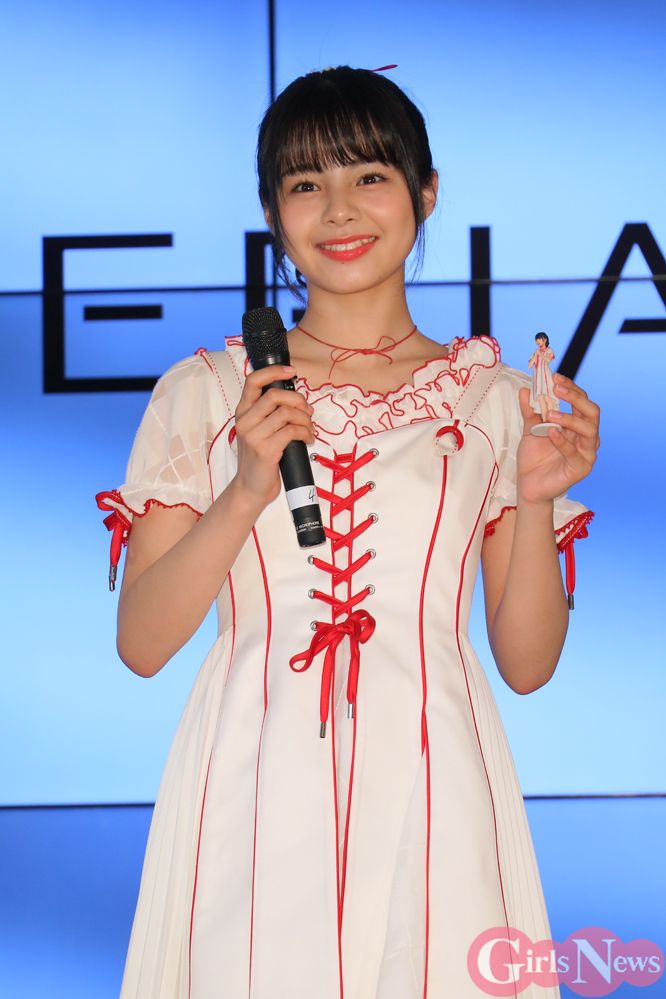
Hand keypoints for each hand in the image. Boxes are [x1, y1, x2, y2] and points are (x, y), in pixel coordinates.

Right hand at [232, 365, 315, 511]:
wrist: (251, 488)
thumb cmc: (259, 459)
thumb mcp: (258, 432)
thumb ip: (269, 414)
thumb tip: (296, 399)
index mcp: (243, 412)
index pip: (253, 381)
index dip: (273, 371)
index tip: (291, 371)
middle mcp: (245, 421)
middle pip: (275, 395)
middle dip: (298, 400)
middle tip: (308, 412)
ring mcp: (253, 436)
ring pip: (286, 413)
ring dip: (305, 420)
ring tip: (309, 430)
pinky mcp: (265, 450)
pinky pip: (292, 431)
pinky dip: (306, 433)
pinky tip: (308, 440)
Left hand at [516, 373, 599, 504]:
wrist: (528, 485)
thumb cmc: (534, 458)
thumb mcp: (530, 431)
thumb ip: (530, 412)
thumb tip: (524, 390)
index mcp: (578, 426)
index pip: (581, 402)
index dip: (571, 388)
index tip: (554, 377)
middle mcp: (587, 437)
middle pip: (592, 411)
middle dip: (576, 397)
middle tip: (557, 388)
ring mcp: (587, 453)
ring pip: (589, 430)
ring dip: (570, 418)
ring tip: (550, 415)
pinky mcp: (581, 468)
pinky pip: (575, 452)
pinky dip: (563, 441)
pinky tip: (551, 432)